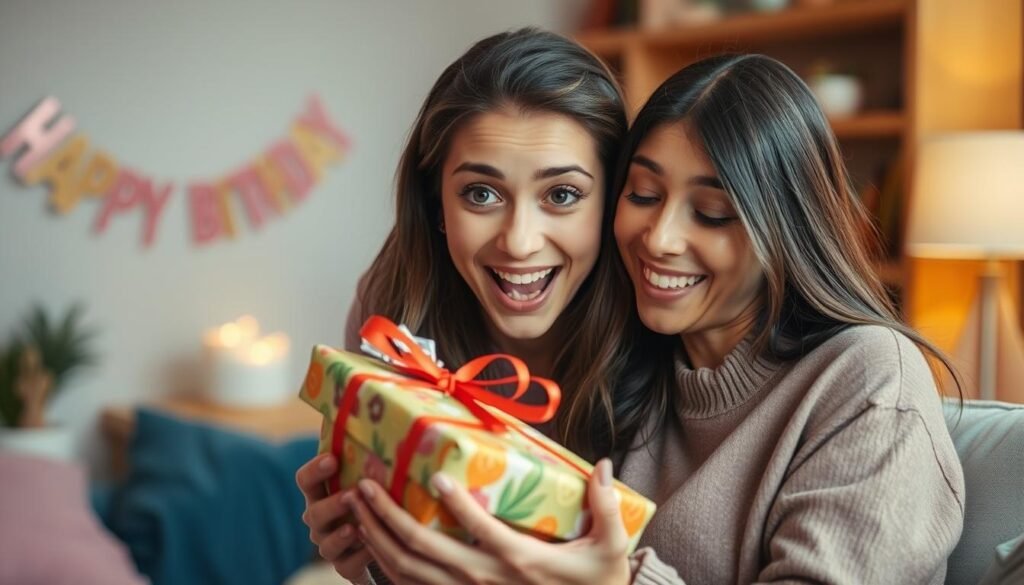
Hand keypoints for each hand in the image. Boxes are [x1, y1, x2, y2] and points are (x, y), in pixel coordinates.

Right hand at [296, 453, 372, 581]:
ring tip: (355, 527)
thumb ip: (371, 461)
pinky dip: (359, 557)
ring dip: (340, 535)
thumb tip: (391, 424)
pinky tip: (372, 549)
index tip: (333, 458)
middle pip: (313, 513)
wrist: (381, 541)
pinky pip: (346, 565)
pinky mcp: (344, 566)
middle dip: (332, 504)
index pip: (306, 480)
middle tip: (351, 495)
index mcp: (322, 494)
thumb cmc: (375, 501)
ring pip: (325, 543)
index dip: (316, 469)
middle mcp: (320, 519)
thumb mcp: (371, 480)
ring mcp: (329, 544)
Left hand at [352, 458, 631, 584]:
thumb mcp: (610, 549)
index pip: (482, 530)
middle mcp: (485, 579)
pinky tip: (370, 542)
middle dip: (386, 517)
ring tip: (355, 509)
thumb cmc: (598, 584)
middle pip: (423, 551)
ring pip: (408, 572)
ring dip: (376, 539)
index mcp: (519, 560)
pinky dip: (385, 567)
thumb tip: (603, 466)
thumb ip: (605, 507)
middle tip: (362, 485)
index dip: (457, 504)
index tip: (435, 476)